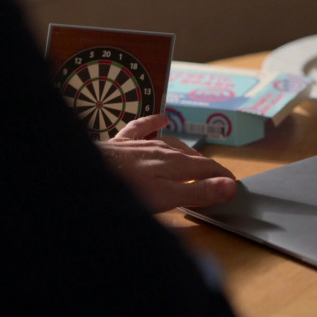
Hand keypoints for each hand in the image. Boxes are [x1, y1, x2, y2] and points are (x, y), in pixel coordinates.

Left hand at [98, 115, 236, 211]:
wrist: (83, 175)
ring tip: (195, 161)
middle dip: (206, 168)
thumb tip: (230, 185)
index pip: (208, 168)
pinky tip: (161, 119)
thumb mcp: (166, 197)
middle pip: (192, 157)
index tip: (233, 186)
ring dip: (186, 152)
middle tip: (216, 181)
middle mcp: (162, 149)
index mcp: (176, 164)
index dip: (222, 177)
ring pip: (172, 144)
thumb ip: (198, 190)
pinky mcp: (121, 142)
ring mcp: (142, 144)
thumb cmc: (125, 190)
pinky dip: (154, 123)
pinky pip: (142, 127)